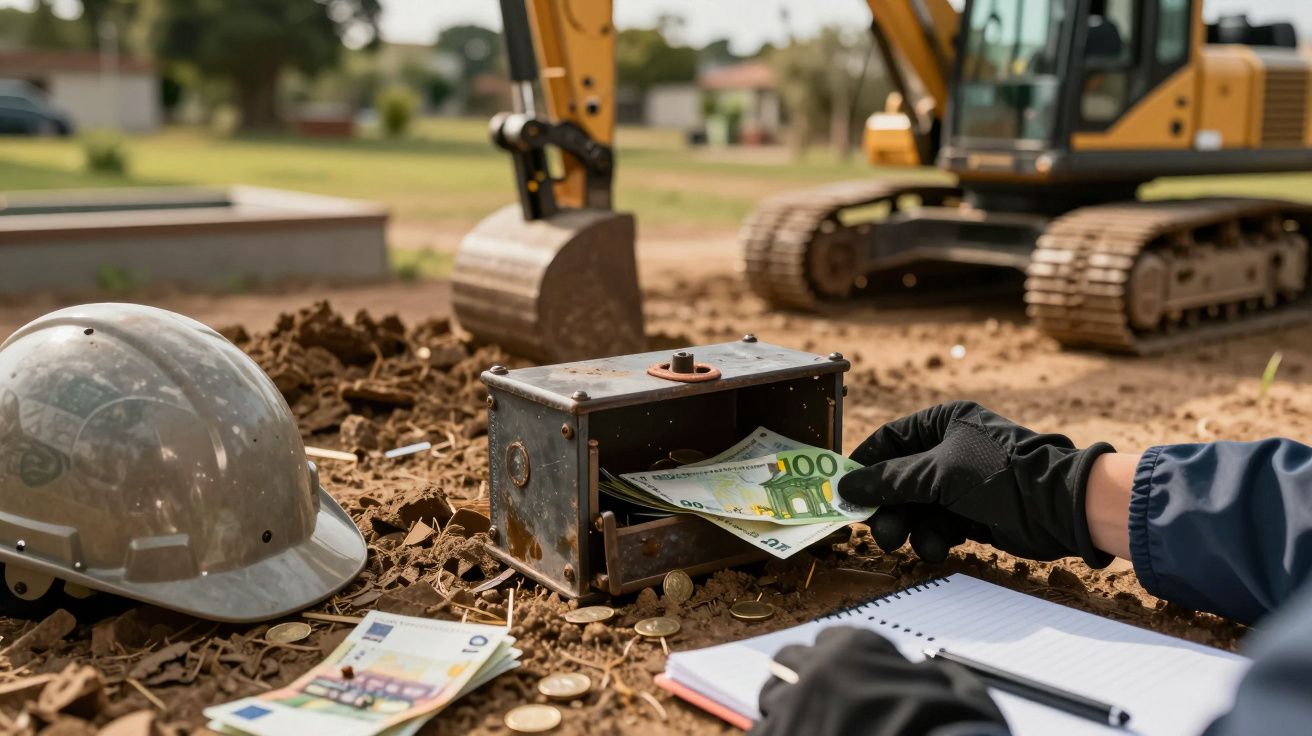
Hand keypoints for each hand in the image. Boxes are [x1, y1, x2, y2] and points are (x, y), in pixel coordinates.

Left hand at [751, 627, 1007, 735]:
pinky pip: (761, 731)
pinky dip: (777, 732)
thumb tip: (922, 673)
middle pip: (790, 662)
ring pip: (771, 697)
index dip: (845, 662)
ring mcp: (791, 711)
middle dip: (803, 677)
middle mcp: (815, 672)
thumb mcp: (957, 690)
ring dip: (787, 707)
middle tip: (824, 701)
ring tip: (810, 725)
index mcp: (855, 649)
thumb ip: (929, 674)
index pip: (834, 640)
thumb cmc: (950, 729)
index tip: (854, 679)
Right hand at [837, 401, 1113, 566]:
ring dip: (908, 527)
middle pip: (900, 479)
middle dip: (887, 506)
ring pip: (916, 507)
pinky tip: (936, 549)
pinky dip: (932, 538)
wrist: (1060, 508)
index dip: (865, 465)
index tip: (843, 490)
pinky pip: (938, 525)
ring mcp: (962, 483)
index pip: (890, 440)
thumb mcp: (938, 474)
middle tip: (875, 530)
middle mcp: (950, 449)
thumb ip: (889, 481)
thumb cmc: (1000, 474)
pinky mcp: (973, 513)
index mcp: (943, 422)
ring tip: (905, 543)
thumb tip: (844, 487)